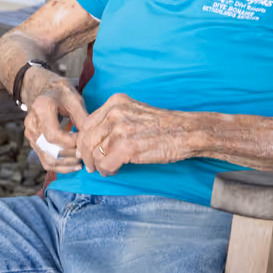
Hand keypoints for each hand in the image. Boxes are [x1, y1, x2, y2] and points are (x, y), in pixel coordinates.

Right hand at [23, 76, 87, 174]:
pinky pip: (45, 160)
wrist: (42, 89)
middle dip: (71, 155)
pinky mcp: (33, 142)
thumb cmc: (61, 92)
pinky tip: (73, 165)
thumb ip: (82, 118)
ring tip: (82, 162)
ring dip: (66, 164)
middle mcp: (32, 124)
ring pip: (47, 159)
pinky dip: (60, 166)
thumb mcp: (74, 100)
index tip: (85, 142)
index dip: (72, 143)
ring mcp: (30, 135)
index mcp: (41, 109)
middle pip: (51, 150)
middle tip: (87, 155)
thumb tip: (90, 139)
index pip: (54, 136)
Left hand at [73, 93, 197, 175]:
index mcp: (115, 102)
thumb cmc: (164, 126)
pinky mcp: (126, 147)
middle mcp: (114, 113)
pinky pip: (105, 164)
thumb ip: (114, 120)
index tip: (88, 151)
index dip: (84, 141)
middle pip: (85, 139)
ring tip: (108, 168)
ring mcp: (120, 129)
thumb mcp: (134, 113)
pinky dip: (108, 171)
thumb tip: (93, 139)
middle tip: (92, 166)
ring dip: (98, 165)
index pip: (87, 124)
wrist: (188, 132)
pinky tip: (116, 170)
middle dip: (86, 156)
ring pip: (93, 153)